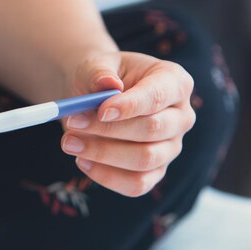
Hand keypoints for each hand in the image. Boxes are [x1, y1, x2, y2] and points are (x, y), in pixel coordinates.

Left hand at [61, 51, 194, 196]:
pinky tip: (82, 161)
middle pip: (152, 129)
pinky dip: (107, 176)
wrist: (95, 97)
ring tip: (69, 142)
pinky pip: (137, 184)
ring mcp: (171, 147)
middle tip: (72, 123)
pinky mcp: (156, 171)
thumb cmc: (101, 77)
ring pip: (145, 159)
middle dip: (109, 130)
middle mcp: (181, 116)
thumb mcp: (96, 65)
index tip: (101, 111)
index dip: (131, 106)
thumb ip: (100, 72)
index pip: (157, 96)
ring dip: (103, 154)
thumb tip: (108, 84)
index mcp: (174, 81)